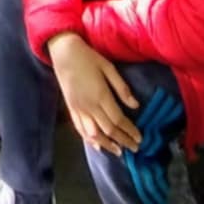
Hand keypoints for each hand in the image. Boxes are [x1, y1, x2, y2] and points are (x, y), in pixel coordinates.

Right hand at [49, 32, 141, 156]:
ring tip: (118, 152)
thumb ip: (121, 88)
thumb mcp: (108, 67)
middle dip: (123, 140)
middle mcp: (89, 105)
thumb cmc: (88, 57)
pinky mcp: (71, 108)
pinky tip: (96, 146)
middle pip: (108, 129)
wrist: (63, 52)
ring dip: (107, 144)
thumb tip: (136, 105)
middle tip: (135, 148)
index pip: (118, 119)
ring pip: (94, 133)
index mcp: (100, 95)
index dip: (130, 130)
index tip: (140, 138)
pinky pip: (79, 128)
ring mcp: (78, 109)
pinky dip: (88, 139)